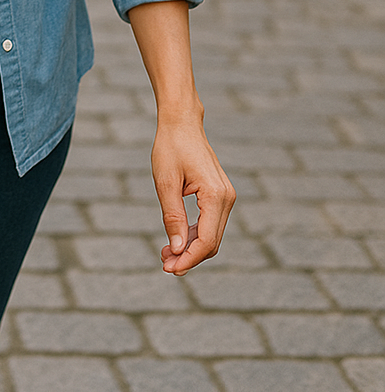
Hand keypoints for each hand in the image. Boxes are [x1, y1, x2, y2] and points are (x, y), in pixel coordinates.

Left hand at [152, 115, 234, 274]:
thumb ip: (172, 217)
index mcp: (216, 196)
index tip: (168, 269)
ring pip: (211, 235)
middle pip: (211, 242)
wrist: (181, 123)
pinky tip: (176, 240)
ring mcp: (226, 197)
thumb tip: (177, 250)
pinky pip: (210, 224)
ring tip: (166, 255)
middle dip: (189, 257)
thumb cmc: (171, 147)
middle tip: (164, 264)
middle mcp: (226, 199)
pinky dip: (194, 235)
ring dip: (191, 248)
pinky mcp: (220, 196)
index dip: (188, 259)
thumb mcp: (165, 182)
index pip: (206, 241)